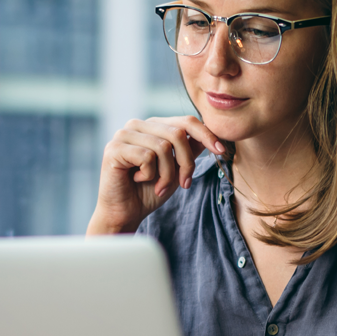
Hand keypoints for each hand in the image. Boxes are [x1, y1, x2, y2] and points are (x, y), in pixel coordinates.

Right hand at [87, 116, 225, 234]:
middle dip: (186, 163)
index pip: (185, 121)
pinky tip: (138, 180)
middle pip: (178, 133)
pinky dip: (149, 174)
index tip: (221, 151)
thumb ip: (188, 151)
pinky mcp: (114, 148)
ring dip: (167, 174)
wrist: (123, 214)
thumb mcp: (175, 170)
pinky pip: (146, 156)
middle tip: (183, 184)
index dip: (206, 134)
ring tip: (159, 187)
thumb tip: (210, 136)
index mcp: (152, 126)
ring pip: (163, 146)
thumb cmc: (147, 193)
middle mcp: (137, 125)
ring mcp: (123, 134)